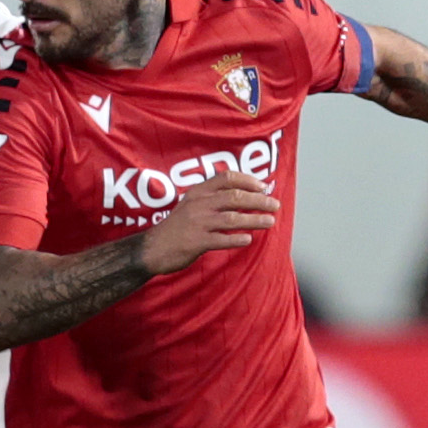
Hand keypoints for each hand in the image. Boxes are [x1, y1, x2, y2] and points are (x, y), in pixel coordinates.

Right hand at [138, 171, 279, 274]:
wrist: (153, 249)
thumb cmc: (175, 228)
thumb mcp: (189, 205)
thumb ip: (211, 198)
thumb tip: (241, 196)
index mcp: (197, 192)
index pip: (226, 178)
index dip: (248, 180)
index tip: (263, 186)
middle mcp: (199, 204)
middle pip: (234, 197)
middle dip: (258, 200)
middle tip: (274, 204)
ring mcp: (198, 223)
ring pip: (232, 218)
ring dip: (254, 219)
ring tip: (270, 221)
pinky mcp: (196, 242)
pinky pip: (221, 239)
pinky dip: (236, 239)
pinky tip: (248, 239)